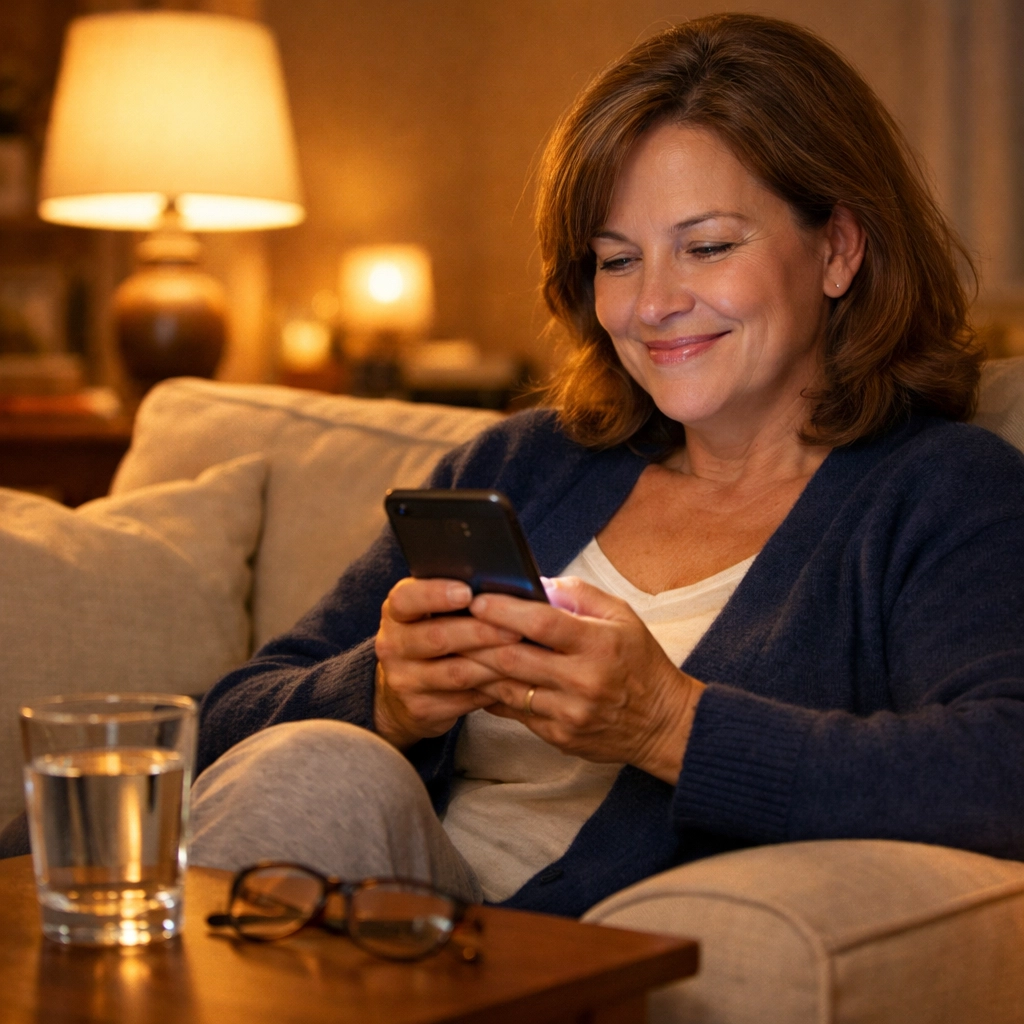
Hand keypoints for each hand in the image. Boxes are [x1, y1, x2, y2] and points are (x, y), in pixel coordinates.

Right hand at [374, 577, 521, 749]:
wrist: (403, 694)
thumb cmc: (432, 637)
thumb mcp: (431, 614)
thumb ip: (457, 599)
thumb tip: (502, 586)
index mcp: (396, 613)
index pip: (406, 598)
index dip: (435, 594)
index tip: (467, 592)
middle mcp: (392, 645)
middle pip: (437, 637)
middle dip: (480, 632)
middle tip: (514, 629)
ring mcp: (403, 680)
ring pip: (455, 673)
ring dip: (492, 664)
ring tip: (522, 656)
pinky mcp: (419, 709)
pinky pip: (463, 699)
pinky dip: (491, 690)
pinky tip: (512, 681)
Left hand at [463, 577, 704, 783]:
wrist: (662, 724)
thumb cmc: (639, 661)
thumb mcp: (622, 616)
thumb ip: (579, 595)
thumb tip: (535, 583)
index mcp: (600, 644)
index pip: (542, 624)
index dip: (504, 611)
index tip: (477, 599)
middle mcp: (584, 681)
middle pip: (515, 659)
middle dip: (478, 640)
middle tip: (454, 622)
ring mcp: (570, 713)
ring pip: (508, 689)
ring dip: (479, 669)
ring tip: (458, 649)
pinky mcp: (560, 736)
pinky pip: (515, 713)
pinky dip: (494, 694)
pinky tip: (480, 678)